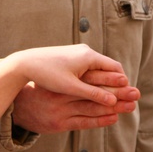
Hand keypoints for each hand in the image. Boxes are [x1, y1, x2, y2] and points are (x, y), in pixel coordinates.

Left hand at [6, 45, 138, 129]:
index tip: (126, 97)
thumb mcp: (71, 87)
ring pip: (98, 66)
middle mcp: (85, 51)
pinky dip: (94, 77)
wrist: (26, 63)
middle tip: (121, 98)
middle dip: (115, 82)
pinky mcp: (71, 55)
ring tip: (108, 95)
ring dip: (104, 80)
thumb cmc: (47, 74)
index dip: (123, 83)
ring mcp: (78, 52)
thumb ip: (93, 94)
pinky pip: (89, 66)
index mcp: (89, 56)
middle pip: (109, 66)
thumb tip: (113, 102)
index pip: (116, 68)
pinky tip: (91, 89)